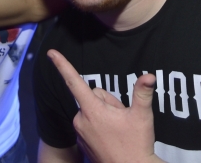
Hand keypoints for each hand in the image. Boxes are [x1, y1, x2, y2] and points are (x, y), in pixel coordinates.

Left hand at [48, 49, 164, 162]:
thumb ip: (142, 93)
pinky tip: (112, 137)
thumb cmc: (135, 146)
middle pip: (94, 96)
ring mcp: (80, 132)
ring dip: (104, 115)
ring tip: (118, 130)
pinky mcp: (81, 141)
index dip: (62, 65)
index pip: (74, 81)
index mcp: (92, 110)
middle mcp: (81, 119)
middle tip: (122, 118)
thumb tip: (148, 77)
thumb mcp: (142, 117)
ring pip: (92, 110)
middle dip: (108, 102)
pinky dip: (100, 126)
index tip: (51, 53)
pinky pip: (89, 124)